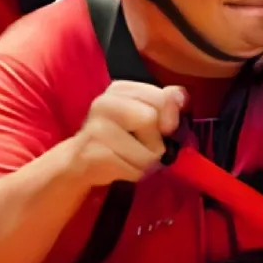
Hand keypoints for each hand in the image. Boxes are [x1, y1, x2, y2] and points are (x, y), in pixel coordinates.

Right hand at [66, 80, 183, 185]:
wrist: (80, 160)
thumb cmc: (119, 137)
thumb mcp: (143, 113)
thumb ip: (164, 102)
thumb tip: (182, 96)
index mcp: (120, 89)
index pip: (161, 97)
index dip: (169, 117)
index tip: (162, 128)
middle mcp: (105, 102)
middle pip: (150, 119)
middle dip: (156, 141)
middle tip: (142, 145)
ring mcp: (97, 128)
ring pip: (147, 150)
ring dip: (146, 162)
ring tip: (130, 158)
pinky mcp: (93, 153)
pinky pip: (134, 169)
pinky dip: (134, 173)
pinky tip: (119, 167)